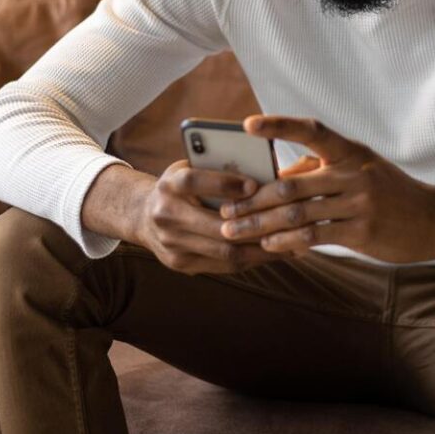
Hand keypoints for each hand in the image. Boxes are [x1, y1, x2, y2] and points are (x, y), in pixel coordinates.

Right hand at [135, 160, 293, 274]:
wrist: (142, 216)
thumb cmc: (181, 186)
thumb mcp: (192, 167)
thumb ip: (218, 169)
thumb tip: (265, 172)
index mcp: (168, 185)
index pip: (192, 181)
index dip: (223, 183)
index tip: (254, 184)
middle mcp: (165, 216)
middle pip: (214, 226)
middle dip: (255, 225)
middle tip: (287, 221)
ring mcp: (172, 245)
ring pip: (224, 251)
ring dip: (261, 248)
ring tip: (291, 241)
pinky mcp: (181, 264)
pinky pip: (224, 266)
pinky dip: (253, 259)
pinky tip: (275, 252)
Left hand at [218, 116, 434, 263]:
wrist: (432, 220)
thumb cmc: (390, 193)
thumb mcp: (361, 170)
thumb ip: (321, 170)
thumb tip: (279, 179)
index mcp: (350, 152)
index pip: (311, 130)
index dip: (279, 125)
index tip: (248, 125)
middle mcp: (353, 173)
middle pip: (290, 186)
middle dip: (252, 201)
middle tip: (225, 212)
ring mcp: (358, 203)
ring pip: (298, 214)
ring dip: (261, 225)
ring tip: (235, 231)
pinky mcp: (362, 231)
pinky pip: (315, 236)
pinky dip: (288, 240)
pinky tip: (269, 244)